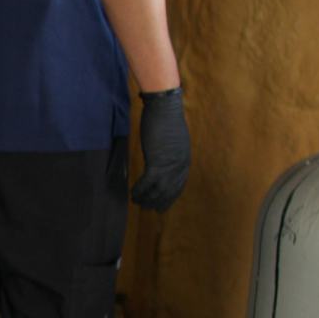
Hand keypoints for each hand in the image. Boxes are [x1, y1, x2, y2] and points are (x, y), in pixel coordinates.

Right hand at [131, 87, 190, 210]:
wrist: (164, 108)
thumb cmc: (167, 117)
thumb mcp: (173, 138)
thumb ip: (171, 151)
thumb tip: (165, 156)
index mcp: (185, 160)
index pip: (179, 184)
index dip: (171, 196)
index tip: (164, 204)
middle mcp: (179, 166)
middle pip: (170, 190)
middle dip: (160, 201)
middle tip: (151, 210)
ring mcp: (169, 165)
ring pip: (159, 189)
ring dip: (148, 198)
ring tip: (139, 204)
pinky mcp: (156, 161)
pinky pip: (147, 182)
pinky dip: (140, 189)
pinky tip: (133, 194)